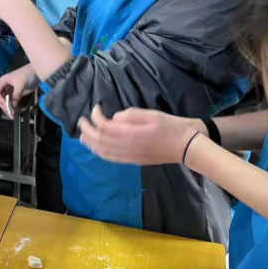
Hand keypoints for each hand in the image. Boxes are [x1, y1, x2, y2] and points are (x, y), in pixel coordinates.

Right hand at [0, 64, 38, 117]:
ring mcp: (9, 90)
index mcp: (2, 82)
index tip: (6, 106)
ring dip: (7, 108)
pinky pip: (11, 101)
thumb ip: (16, 95)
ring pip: (4, 101)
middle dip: (3, 106)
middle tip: (10, 112)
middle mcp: (4, 86)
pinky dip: (12, 107)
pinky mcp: (15, 94)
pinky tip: (14, 112)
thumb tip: (12, 106)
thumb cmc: (27, 75)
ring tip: (11, 115)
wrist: (37, 72)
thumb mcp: (20, 84)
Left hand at [77, 106, 205, 165]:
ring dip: (89, 142)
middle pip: (98, 140)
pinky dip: (99, 152)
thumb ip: (130, 115)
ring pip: (102, 151)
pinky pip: (110, 158)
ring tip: (82, 134)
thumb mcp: (152, 114)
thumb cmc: (171, 127)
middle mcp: (126, 147)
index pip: (104, 126)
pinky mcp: (132, 161)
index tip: (96, 107)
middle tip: (81, 120)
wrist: (186, 147)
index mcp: (131, 133)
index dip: (96, 116)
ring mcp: (129, 156)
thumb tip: (114, 118)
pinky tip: (94, 148)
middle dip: (87, 130)